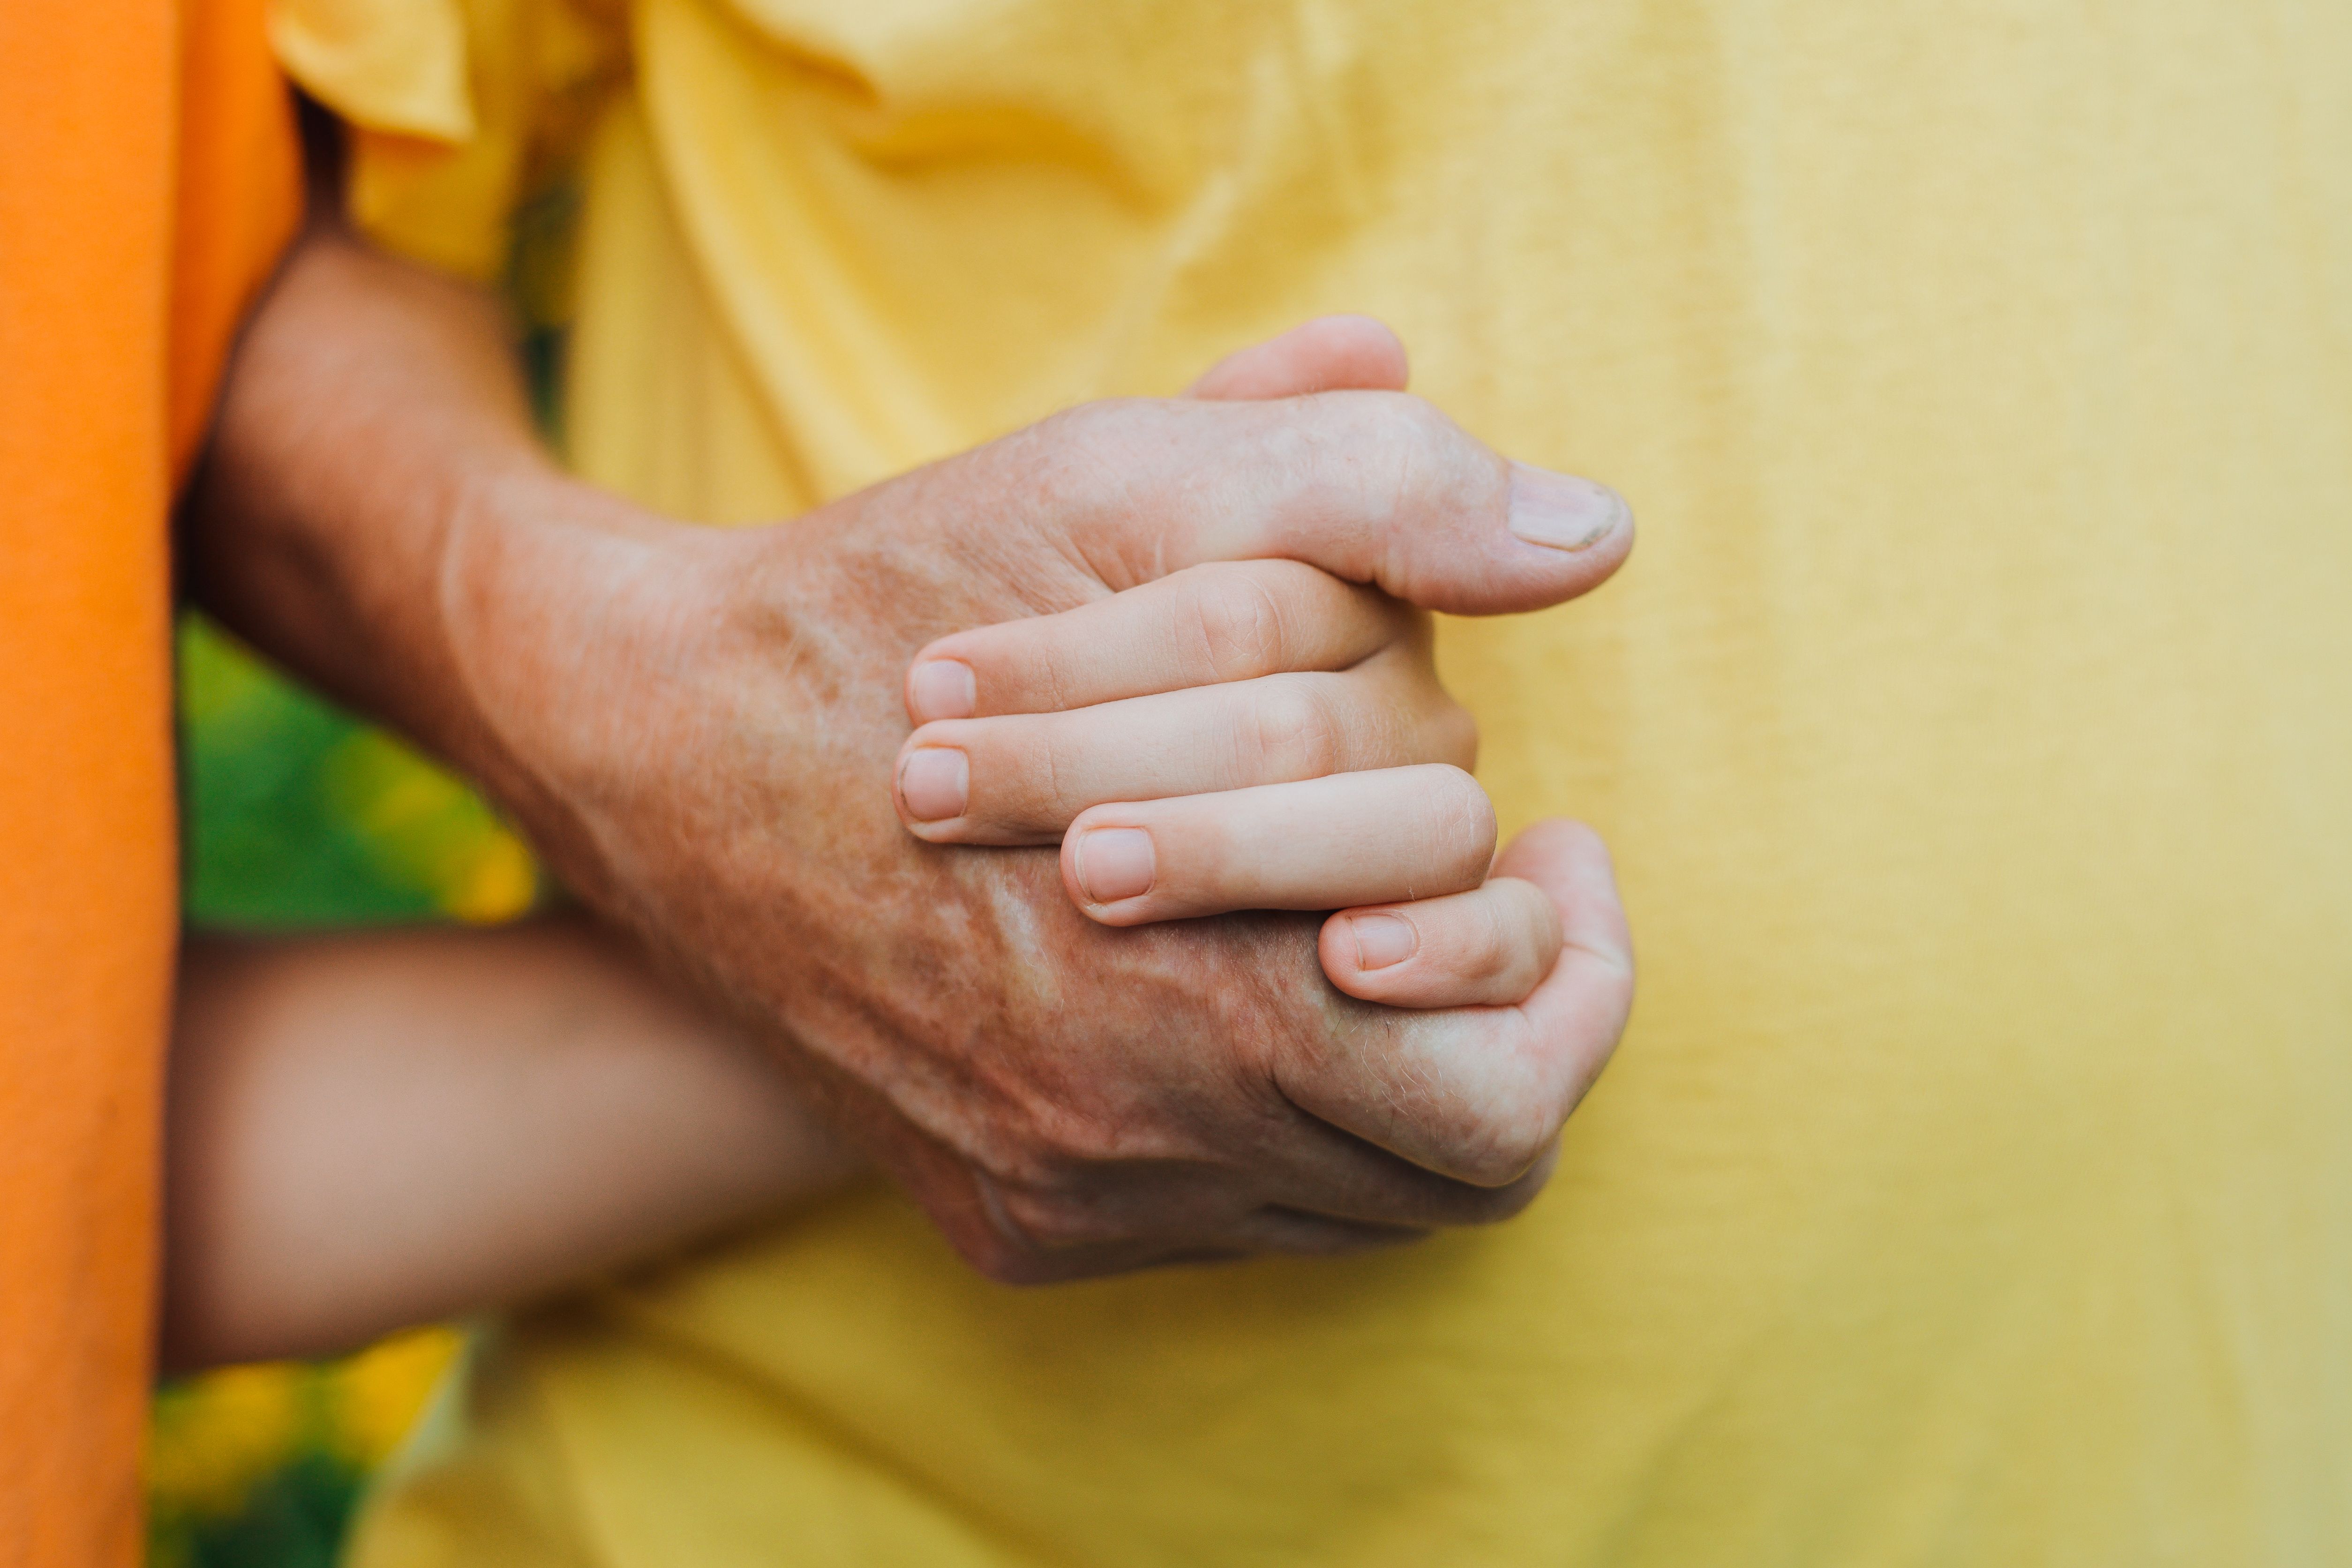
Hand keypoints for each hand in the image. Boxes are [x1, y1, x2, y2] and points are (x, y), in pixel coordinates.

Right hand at [194, 231, 1632, 1281]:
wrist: (662, 749)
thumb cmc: (906, 595)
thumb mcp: (1134, 488)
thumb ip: (1382, 500)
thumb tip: (1592, 538)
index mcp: (1199, 990)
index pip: (1511, 1084)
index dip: (1576, 972)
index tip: (1562, 843)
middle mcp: (1136, 1142)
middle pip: (1459, 1166)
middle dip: (1517, 1019)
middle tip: (1511, 882)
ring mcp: (1068, 1201)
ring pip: (1358, 1200)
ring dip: (1408, 1061)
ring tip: (1389, 916)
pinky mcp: (1012, 1226)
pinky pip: (1232, 1214)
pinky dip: (1283, 1108)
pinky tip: (1259, 976)